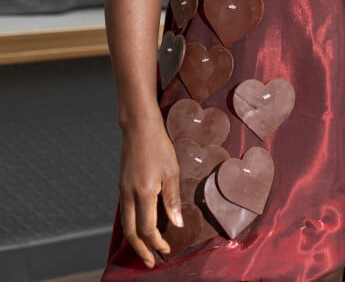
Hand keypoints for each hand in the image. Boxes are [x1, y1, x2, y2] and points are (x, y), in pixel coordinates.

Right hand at [119, 118, 182, 267]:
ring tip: (145, 249)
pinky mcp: (122, 185)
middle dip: (140, 250)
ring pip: (125, 224)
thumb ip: (172, 199)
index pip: (147, 229)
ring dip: (135, 240)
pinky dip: (131, 226)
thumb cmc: (158, 146)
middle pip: (131, 232)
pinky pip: (125, 212)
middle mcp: (129, 195)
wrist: (139, 127)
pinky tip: (139, 227)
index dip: (156, 243)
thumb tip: (177, 224)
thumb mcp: (171, 170)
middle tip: (150, 262)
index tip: (166, 249)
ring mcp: (123, 190)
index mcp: (143, 193)